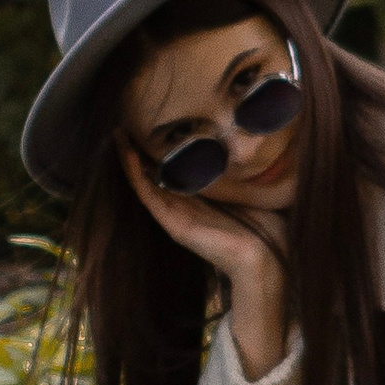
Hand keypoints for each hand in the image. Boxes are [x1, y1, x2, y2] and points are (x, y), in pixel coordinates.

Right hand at [121, 148, 288, 374]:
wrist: (263, 258)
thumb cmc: (265, 230)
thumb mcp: (251, 193)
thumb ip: (244, 176)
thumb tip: (256, 150)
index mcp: (199, 203)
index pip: (173, 174)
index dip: (158, 151)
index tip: (151, 126)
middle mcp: (182, 209)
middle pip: (152, 177)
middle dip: (136, 152)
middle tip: (123, 127)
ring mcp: (174, 217)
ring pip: (143, 183)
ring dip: (128, 159)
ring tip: (118, 135)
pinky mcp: (171, 223)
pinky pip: (146, 193)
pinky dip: (135, 173)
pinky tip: (127, 153)